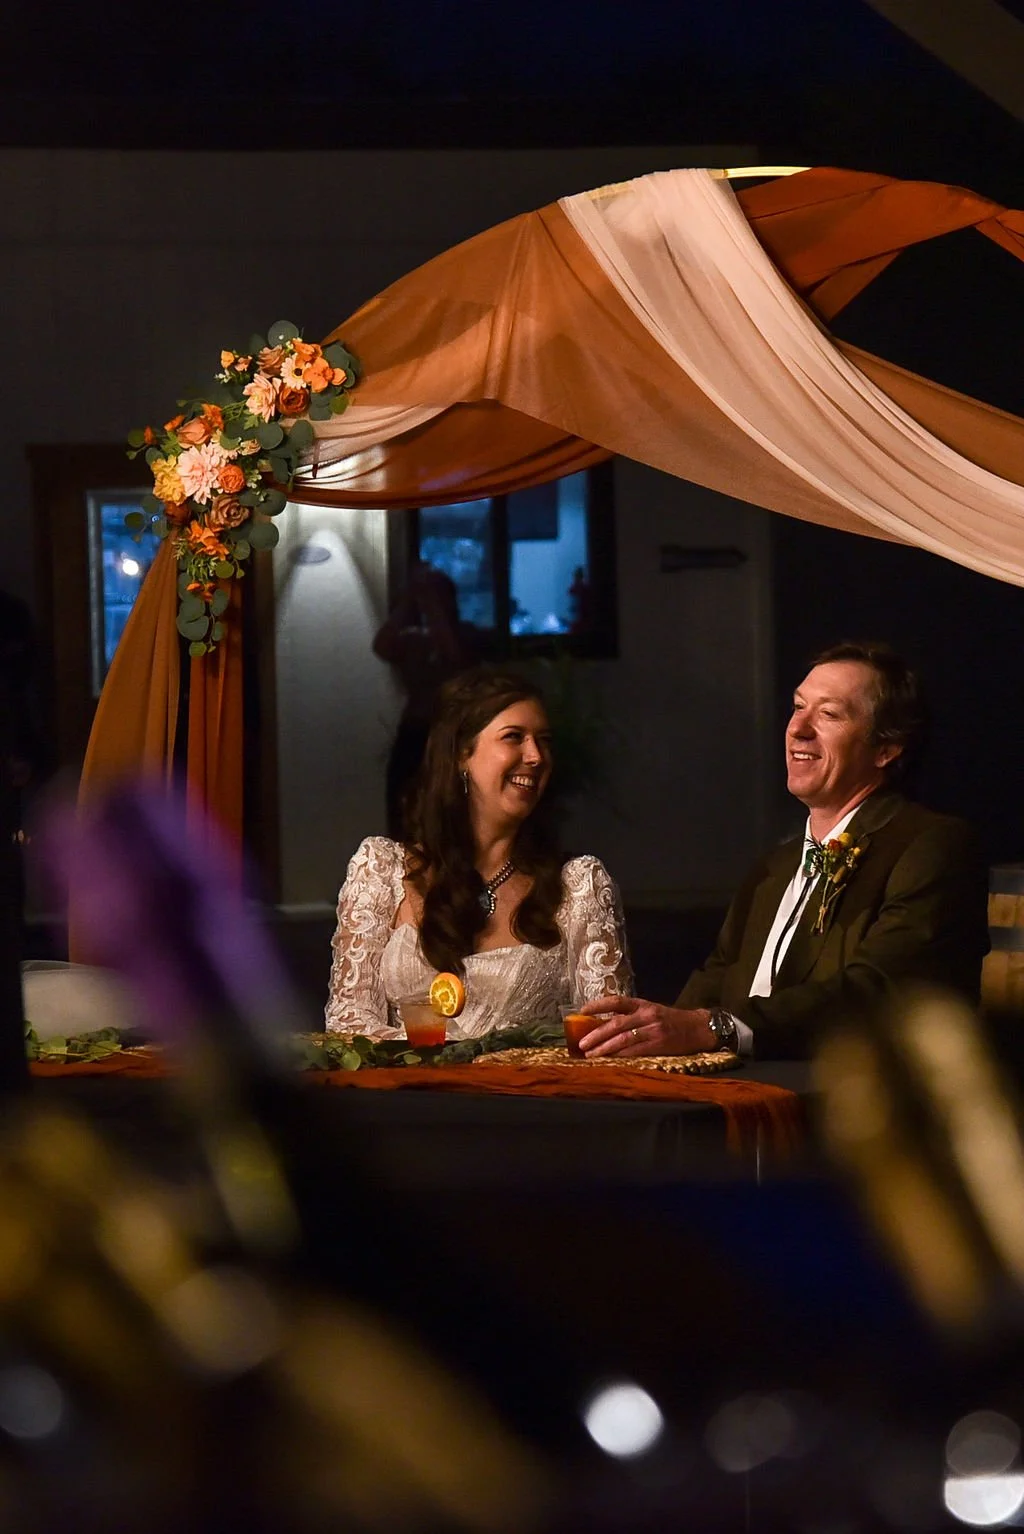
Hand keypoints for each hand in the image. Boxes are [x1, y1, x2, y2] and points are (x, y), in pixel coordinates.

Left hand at [575, 995, 716, 1057]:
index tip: (582, 1011)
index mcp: (643, 1004)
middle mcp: (646, 1015)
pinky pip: (635, 1051)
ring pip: (623, 1040)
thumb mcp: (651, 1010)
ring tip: (591, 1054)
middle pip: (616, 1024)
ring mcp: (653, 1030)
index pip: (616, 1001)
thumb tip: (604, 1023)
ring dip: (605, 1048)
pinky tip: (610, 1060)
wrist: (697, 1028)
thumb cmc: (671, 1020)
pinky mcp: (659, 1045)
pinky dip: (620, 1056)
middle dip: (596, 1034)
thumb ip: (631, 1015)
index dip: (598, 1005)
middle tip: (582, 1044)